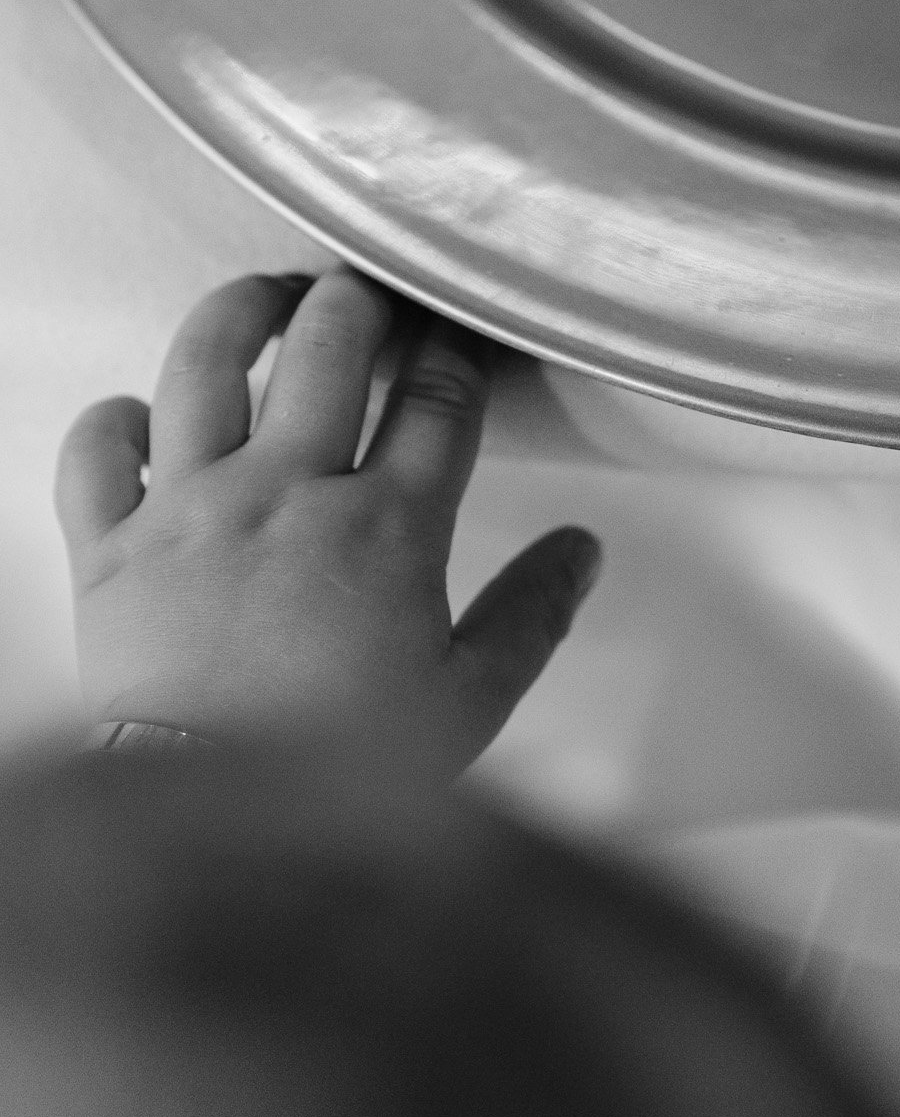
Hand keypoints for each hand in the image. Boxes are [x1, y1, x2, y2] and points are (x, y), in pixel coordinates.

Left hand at [54, 268, 601, 779]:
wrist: (207, 820)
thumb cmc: (341, 767)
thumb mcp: (469, 703)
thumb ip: (531, 617)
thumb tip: (584, 551)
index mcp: (388, 527)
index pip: (438, 398)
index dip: (456, 347)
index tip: (460, 331)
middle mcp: (287, 491)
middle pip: (329, 344)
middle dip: (360, 300)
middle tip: (371, 296)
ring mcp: (190, 506)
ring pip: (206, 361)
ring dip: (242, 311)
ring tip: (267, 298)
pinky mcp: (108, 543)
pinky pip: (97, 447)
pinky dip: (114, 417)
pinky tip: (141, 412)